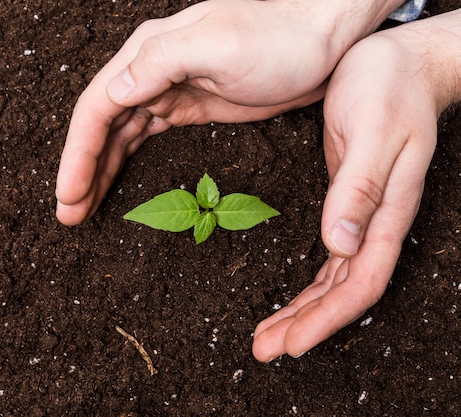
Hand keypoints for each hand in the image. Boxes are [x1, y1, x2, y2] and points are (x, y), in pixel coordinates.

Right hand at [55, 0, 402, 225]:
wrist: (326, 41)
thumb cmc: (280, 39)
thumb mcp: (220, 45)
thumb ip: (161, 63)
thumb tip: (114, 90)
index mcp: (149, 55)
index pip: (97, 108)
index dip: (77, 155)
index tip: (68, 196)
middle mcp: (150, 71)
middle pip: (101, 127)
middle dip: (82, 171)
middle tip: (69, 215)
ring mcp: (169, 90)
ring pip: (120, 137)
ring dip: (99, 171)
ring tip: (84, 208)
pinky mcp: (190, 108)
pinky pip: (145, 138)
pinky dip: (126, 162)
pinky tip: (116, 181)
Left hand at [252, 11, 460, 360]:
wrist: (399, 64)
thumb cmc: (389, 89)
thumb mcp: (372, 133)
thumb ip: (359, 189)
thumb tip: (338, 244)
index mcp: (387, 213)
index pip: (360, 283)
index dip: (326, 319)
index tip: (291, 345)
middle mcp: (376, 223)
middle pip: (343, 293)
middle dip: (305, 326)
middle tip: (263, 350)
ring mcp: (362, 216)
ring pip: (334, 281)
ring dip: (302, 312)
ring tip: (267, 336)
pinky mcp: (345, 203)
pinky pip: (329, 258)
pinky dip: (308, 285)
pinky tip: (290, 300)